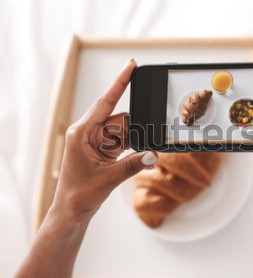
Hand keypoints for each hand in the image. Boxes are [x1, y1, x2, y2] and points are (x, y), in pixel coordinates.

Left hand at [52, 58, 157, 221]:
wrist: (71, 211)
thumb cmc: (78, 195)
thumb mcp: (109, 179)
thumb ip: (134, 165)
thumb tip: (154, 154)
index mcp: (82, 132)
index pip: (105, 101)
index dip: (119, 83)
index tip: (131, 66)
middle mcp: (89, 133)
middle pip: (120, 120)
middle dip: (134, 133)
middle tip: (145, 146)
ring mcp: (97, 141)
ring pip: (124, 132)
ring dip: (134, 144)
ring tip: (136, 161)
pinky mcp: (103, 149)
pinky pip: (124, 142)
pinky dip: (133, 150)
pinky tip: (139, 159)